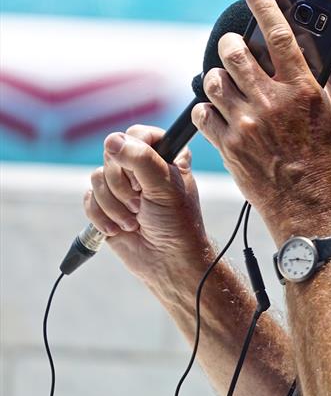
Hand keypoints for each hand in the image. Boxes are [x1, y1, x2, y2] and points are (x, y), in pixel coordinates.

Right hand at [83, 124, 210, 294]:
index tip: (147, 180)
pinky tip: (121, 228)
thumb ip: (140, 159)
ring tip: (136, 220)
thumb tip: (112, 141)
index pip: (136, 134)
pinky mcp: (104, 204)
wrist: (166, 261)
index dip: (135, 157)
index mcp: (164, 154)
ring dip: (115, 205)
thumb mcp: (164, 186)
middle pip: (110, 155)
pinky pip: (88, 198)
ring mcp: (121, 185)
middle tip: (142, 203)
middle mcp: (140, 166)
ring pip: (96, 177)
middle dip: (123, 187)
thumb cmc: (176, 223)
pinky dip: (103, 217)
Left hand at [192, 0, 330, 243]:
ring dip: (217, 77)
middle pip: (235, 53)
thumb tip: (307, 54)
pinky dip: (206, 109)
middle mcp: (272, 102)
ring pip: (213, 81)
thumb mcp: (329, 117)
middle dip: (231, 45)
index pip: (278, 33)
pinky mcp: (227, 145)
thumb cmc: (325, 163)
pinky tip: (219, 113)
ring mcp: (246, 124)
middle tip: (234, 48)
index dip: (263, 4)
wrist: (308, 210)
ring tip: (226, 84)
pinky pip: (202, 113)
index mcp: (303, 90)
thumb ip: (315, 83)